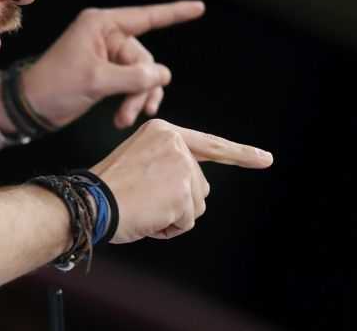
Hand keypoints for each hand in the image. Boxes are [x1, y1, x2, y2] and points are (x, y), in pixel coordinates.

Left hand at [22, 0, 204, 128]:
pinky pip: (131, 84)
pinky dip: (131, 101)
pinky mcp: (106, 74)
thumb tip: (163, 75)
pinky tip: (123, 119)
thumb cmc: (56, 85)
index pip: (145, 17)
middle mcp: (107, 36)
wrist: (31, 107)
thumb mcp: (96, 81)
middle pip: (144, 58)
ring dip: (137, 98)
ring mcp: (107, 56)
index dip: (174, 13)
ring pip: (141, 74)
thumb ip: (133, 77)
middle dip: (142, 86)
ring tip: (125, 119)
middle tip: (133, 111)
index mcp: (101, 25)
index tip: (199, 8)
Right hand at [91, 119, 273, 242]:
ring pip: (196, 204)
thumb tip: (200, 189)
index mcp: (164, 131)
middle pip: (200, 184)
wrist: (90, 199)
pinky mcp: (183, 190)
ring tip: (144, 205)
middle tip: (144, 198)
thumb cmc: (111, 186)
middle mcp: (176, 143)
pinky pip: (187, 221)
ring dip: (173, 214)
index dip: (240, 153)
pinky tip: (147, 216)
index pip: (210, 144)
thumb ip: (170, 163)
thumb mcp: (141, 159)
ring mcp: (182, 166)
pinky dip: (169, 227)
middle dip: (179, 199)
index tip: (266, 158)